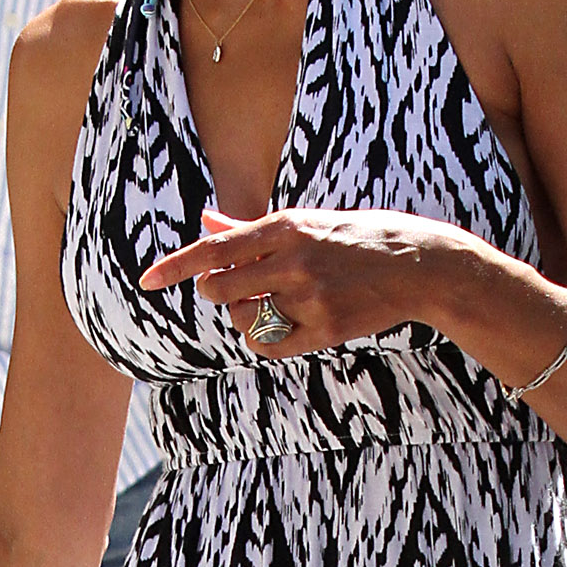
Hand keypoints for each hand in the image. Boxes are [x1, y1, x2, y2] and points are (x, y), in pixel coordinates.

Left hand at [139, 202, 465, 361]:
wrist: (420, 264)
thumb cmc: (358, 238)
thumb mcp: (307, 222)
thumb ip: (251, 229)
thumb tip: (205, 221)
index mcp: (287, 226)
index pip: (216, 249)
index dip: (176, 267)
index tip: (147, 281)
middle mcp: (294, 260)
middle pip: (221, 290)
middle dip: (219, 293)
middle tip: (240, 288)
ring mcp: (310, 296)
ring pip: (244, 319)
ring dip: (245, 316)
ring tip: (273, 303)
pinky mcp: (326, 328)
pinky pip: (269, 345)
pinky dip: (264, 338)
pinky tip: (280, 325)